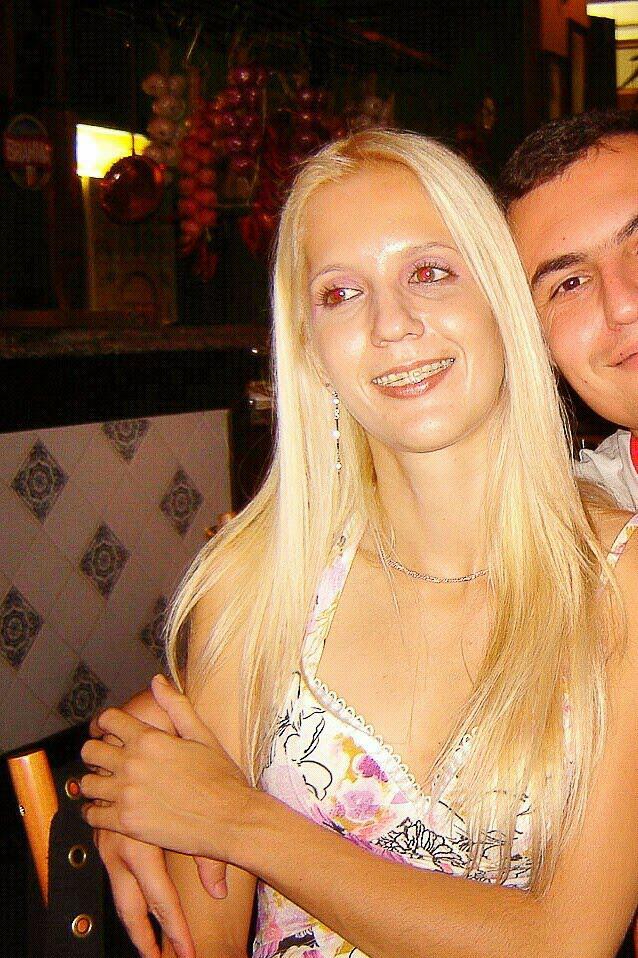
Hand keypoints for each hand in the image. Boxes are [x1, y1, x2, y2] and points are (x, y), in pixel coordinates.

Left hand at [80, 676, 250, 860]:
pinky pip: (92, 815)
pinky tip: (106, 810)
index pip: (107, 720)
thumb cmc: (221, 777)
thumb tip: (157, 680)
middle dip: (95, 751)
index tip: (106, 730)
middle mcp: (132, 764)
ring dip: (94, 782)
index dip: (105, 723)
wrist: (229, 819)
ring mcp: (126, 794)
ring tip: (105, 786)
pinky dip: (94, 812)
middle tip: (105, 759)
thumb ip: (176, 706)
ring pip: (87, 783)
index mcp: (149, 739)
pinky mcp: (126, 823)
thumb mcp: (202, 735)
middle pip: (90, 751)